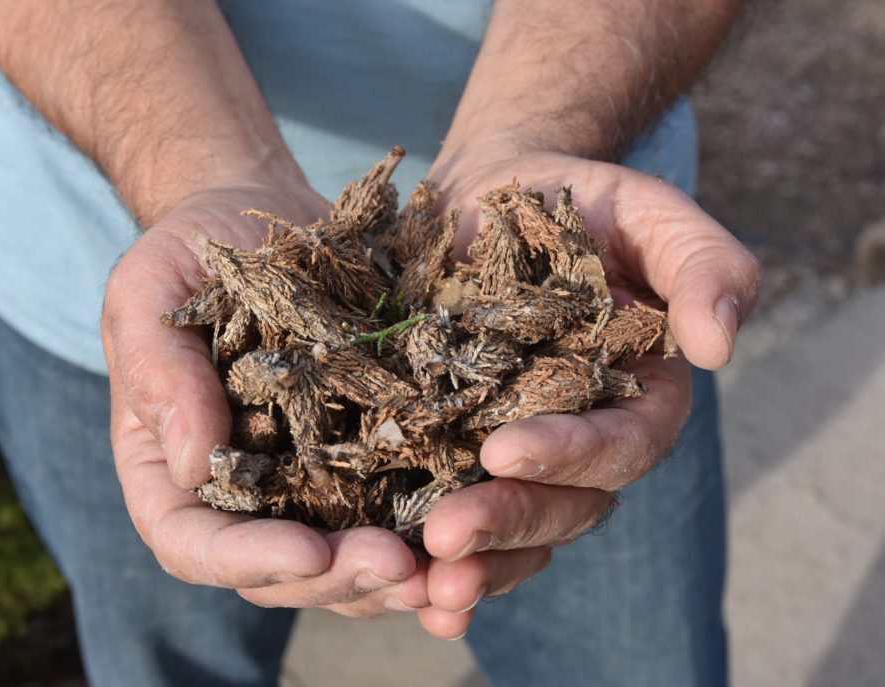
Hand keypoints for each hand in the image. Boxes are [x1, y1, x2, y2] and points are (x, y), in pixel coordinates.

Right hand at [101, 182, 428, 616]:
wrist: (263, 223)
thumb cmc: (189, 254)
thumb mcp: (148, 295)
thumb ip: (158, 375)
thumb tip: (191, 465)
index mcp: (172, 471)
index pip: (195, 544)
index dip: (250, 560)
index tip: (311, 550)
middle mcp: (242, 494)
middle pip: (280, 573)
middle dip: (341, 577)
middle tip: (402, 566)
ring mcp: (307, 482)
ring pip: (347, 560)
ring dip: (399, 576)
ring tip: (452, 568)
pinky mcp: (366, 456)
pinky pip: (398, 508)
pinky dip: (436, 532)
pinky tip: (483, 531)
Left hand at [415, 149, 761, 638]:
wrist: (490, 192)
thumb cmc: (577, 198)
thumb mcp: (648, 212)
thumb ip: (703, 264)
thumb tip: (721, 345)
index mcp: (638, 396)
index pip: (621, 445)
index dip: (570, 456)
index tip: (504, 451)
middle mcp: (582, 437)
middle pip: (561, 504)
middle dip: (505, 521)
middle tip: (445, 539)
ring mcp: (514, 446)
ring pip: (509, 523)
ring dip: (472, 559)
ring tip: (423, 581)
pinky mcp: (454, 444)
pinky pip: (449, 507)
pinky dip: (427, 549)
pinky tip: (396, 578)